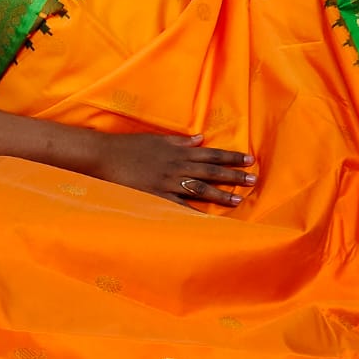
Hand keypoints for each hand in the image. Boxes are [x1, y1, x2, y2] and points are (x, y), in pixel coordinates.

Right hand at [90, 131, 256, 207]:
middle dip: (233, 176)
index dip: (232, 157)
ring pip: (200, 188)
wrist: (105, 156)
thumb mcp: (157, 139)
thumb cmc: (130, 146)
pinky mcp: (156, 196)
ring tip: (238, 200)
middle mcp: (177, 166)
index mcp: (179, 151)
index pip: (212, 154)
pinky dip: (194, 211)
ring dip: (220, 194)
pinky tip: (209, 219)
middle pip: (211, 171)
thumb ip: (181, 141)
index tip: (250, 160)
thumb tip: (201, 139)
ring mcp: (167, 182)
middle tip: (254, 181)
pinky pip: (179, 205)